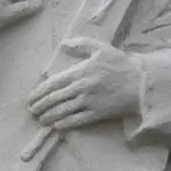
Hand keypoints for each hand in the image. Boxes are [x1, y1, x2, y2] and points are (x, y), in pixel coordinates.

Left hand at [27, 39, 143, 130]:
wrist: (140, 82)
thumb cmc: (119, 64)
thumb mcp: (100, 48)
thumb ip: (80, 44)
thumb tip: (62, 45)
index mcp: (80, 71)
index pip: (53, 83)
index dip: (39, 92)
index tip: (30, 98)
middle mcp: (82, 87)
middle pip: (55, 98)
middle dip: (40, 106)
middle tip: (31, 111)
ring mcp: (89, 102)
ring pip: (63, 111)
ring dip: (49, 116)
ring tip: (40, 119)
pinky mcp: (98, 114)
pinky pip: (77, 120)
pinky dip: (64, 124)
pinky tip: (56, 126)